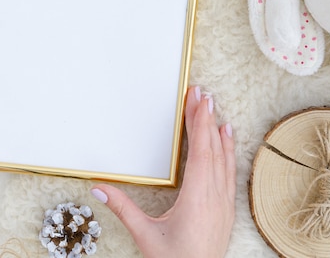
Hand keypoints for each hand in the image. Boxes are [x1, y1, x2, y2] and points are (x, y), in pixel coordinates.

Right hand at [91, 86, 235, 257]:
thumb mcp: (145, 235)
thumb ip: (123, 209)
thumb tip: (99, 187)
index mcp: (197, 198)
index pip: (200, 152)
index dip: (198, 123)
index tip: (197, 101)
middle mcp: (215, 197)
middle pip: (213, 149)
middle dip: (207, 119)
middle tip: (202, 94)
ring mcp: (223, 203)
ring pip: (224, 160)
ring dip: (220, 134)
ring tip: (216, 111)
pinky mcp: (226, 210)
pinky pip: (229, 173)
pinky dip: (228, 153)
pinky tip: (227, 143)